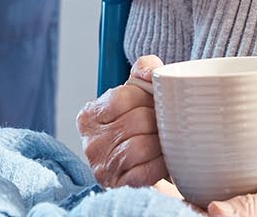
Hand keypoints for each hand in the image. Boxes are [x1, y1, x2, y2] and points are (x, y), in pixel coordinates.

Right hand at [78, 54, 167, 187]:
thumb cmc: (141, 129)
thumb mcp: (137, 95)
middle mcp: (90, 141)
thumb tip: (151, 70)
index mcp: (89, 114)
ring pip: (141, 146)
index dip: (146, 99)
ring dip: (161, 144)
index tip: (155, 105)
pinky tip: (163, 162)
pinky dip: (160, 165)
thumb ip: (143, 71)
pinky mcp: (117, 186)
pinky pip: (145, 171)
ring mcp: (102, 166)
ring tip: (166, 143)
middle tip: (167, 125)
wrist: (144, 172)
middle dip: (159, 122)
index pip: (122, 96)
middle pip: (136, 121)